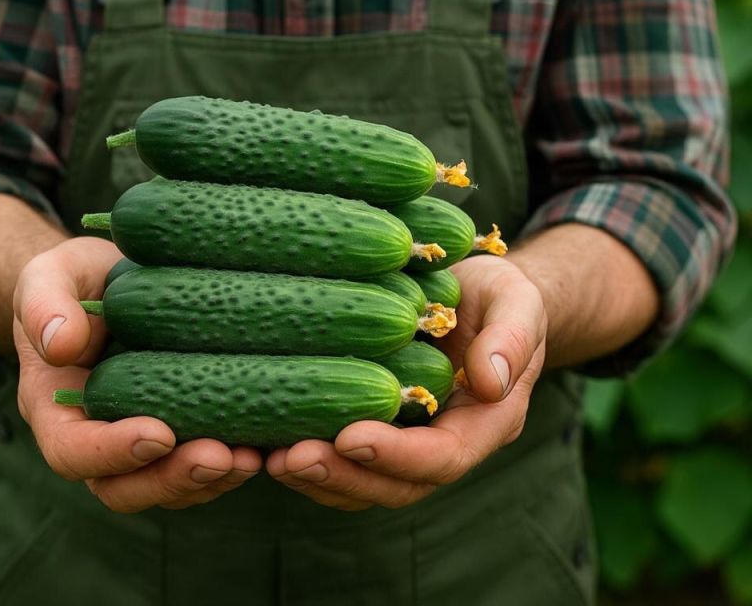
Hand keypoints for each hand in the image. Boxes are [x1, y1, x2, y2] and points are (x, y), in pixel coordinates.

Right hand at [13, 237, 261, 511]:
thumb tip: (61, 345)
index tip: (159, 433)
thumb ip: (44, 304)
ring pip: (166, 488)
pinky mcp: (179, 431)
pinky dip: (231, 464)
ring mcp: (136, 441)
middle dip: (172, 479)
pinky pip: (198, 468)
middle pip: (123, 488)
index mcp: (54, 409)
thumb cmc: (73, 279)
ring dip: (210, 480)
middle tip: (219, 457)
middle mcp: (94, 438)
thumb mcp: (49, 276)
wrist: (105, 281)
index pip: (72, 451)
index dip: (113, 453)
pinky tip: (267, 443)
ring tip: (251, 456)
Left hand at [267, 255, 545, 509]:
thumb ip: (511, 338)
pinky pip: (344, 458)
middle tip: (293, 459)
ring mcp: (408, 440)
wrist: (479, 297)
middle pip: (396, 486)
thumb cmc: (500, 296)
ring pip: (364, 483)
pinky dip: (308, 457)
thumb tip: (490, 382)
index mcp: (485, 424)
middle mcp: (444, 444)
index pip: (444, 457)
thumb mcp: (517, 302)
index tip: (351, 437)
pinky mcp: (374, 425)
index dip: (397, 455)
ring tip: (271, 458)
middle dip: (344, 477)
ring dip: (318, 477)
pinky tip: (267, 440)